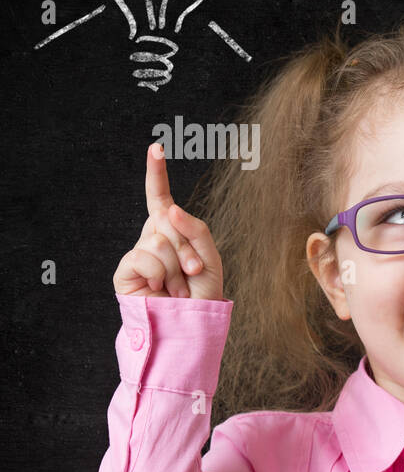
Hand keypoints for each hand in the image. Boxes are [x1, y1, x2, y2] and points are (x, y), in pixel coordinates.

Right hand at [113, 143, 224, 300]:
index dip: (156, 173)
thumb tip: (169, 208)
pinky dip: (161, 273)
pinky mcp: (126, 271)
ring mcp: (138, 254)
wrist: (190, 324)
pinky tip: (161, 288)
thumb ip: (196, 230)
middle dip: (187, 249)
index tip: (155, 147)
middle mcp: (152, 238)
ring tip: (178, 287)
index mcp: (171, 231)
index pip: (160, 198)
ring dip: (177, 267)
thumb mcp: (210, 258)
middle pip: (167, 220)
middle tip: (192, 274)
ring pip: (158, 241)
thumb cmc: (201, 294)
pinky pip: (144, 257)